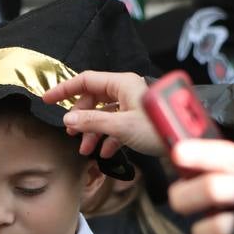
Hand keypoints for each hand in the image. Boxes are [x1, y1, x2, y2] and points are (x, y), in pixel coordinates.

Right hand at [43, 70, 166, 157]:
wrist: (186, 140)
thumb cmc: (158, 128)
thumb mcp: (120, 126)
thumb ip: (91, 122)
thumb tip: (68, 120)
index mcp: (122, 83)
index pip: (85, 81)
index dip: (64, 90)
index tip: (47, 100)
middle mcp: (127, 91)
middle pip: (93, 99)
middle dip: (80, 118)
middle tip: (71, 133)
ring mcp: (133, 105)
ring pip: (104, 115)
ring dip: (92, 132)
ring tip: (86, 149)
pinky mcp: (139, 120)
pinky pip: (117, 126)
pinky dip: (108, 138)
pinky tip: (106, 152)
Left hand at [167, 139, 233, 233]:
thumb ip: (222, 165)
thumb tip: (180, 157)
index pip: (229, 157)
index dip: (202, 154)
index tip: (177, 153)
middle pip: (212, 188)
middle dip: (185, 195)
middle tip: (178, 199)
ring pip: (218, 227)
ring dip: (202, 231)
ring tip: (203, 230)